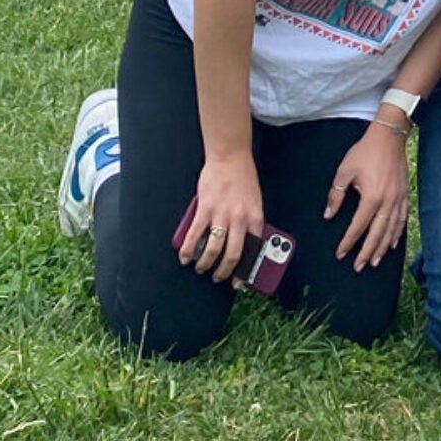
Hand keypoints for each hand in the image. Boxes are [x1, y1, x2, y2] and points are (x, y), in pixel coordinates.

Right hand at [183, 154, 262, 284]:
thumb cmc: (243, 180)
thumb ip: (249, 222)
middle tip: (217, 278)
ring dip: (205, 263)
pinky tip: (185, 257)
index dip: (245, 269)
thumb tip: (241, 245)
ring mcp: (222, 214)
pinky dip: (189, 250)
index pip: (253, 250)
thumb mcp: (255, 202)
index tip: (240, 282)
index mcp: (256, 218)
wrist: (230, 158)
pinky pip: (195, 235)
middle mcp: (240, 219)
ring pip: (213, 249)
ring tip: (201, 269)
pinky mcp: (205, 209)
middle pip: (233, 255)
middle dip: (224, 272)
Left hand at [326, 124, 411, 271]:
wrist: (389, 136)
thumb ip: (336, 195)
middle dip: (367, 252)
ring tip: (375, 261)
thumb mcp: (344, 171)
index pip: (358, 226)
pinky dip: (397, 234)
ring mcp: (398, 199)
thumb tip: (328, 215)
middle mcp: (387, 201)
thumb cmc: (365, 152)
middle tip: (358, 267)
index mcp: (371, 197)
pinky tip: (393, 243)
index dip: (348, 242)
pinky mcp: (405, 195)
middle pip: (377, 234)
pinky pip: (402, 219)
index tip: (340, 254)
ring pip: (391, 230)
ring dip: (383, 247)